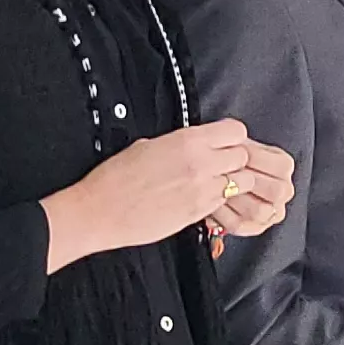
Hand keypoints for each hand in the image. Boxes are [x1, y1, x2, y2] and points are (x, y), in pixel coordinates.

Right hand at [44, 121, 294, 267]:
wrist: (100, 212)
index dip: (232, 137)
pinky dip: (218, 200)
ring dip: (232, 181)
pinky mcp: (199, 214)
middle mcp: (200, 164)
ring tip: (212, 183)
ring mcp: (202, 191)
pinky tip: (200, 198)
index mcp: (187, 141)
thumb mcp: (146, 145)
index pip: (235, 131)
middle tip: (220, 164)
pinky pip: (223, 202)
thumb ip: (177, 143)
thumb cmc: (115, 178)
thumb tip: (189, 144)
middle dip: (235, 159)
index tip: (223, 141)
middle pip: (243, 156)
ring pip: (241, 182)